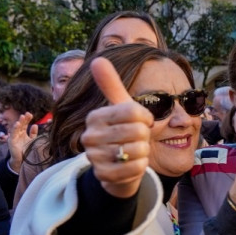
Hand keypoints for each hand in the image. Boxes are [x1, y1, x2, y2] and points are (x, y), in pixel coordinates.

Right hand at [7, 112, 37, 170]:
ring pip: (17, 128)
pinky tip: (17, 124)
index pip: (25, 125)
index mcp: (24, 133)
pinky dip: (15, 128)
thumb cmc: (27, 150)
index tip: (31, 114)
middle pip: (21, 125)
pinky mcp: (11, 141)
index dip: (28, 119)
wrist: (22, 161)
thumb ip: (33, 134)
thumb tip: (35, 125)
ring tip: (23, 116)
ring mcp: (14, 137)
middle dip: (24, 119)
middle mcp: (18, 134)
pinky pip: (13, 134)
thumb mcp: (31, 141)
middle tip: (28, 113)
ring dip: (20, 122)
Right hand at [80, 57, 153, 198]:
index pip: (134, 112)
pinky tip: (133, 164)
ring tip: (133, 151)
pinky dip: (142, 166)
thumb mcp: (120, 109)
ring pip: (138, 150)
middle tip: (137, 140)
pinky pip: (137, 167)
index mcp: (95, 117)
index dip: (145, 118)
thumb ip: (111, 86)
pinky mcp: (104, 175)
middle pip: (138, 131)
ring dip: (143, 152)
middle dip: (145, 137)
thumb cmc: (123, 133)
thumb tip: (97, 59)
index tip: (140, 122)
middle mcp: (90, 136)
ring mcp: (94, 157)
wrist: (117, 168)